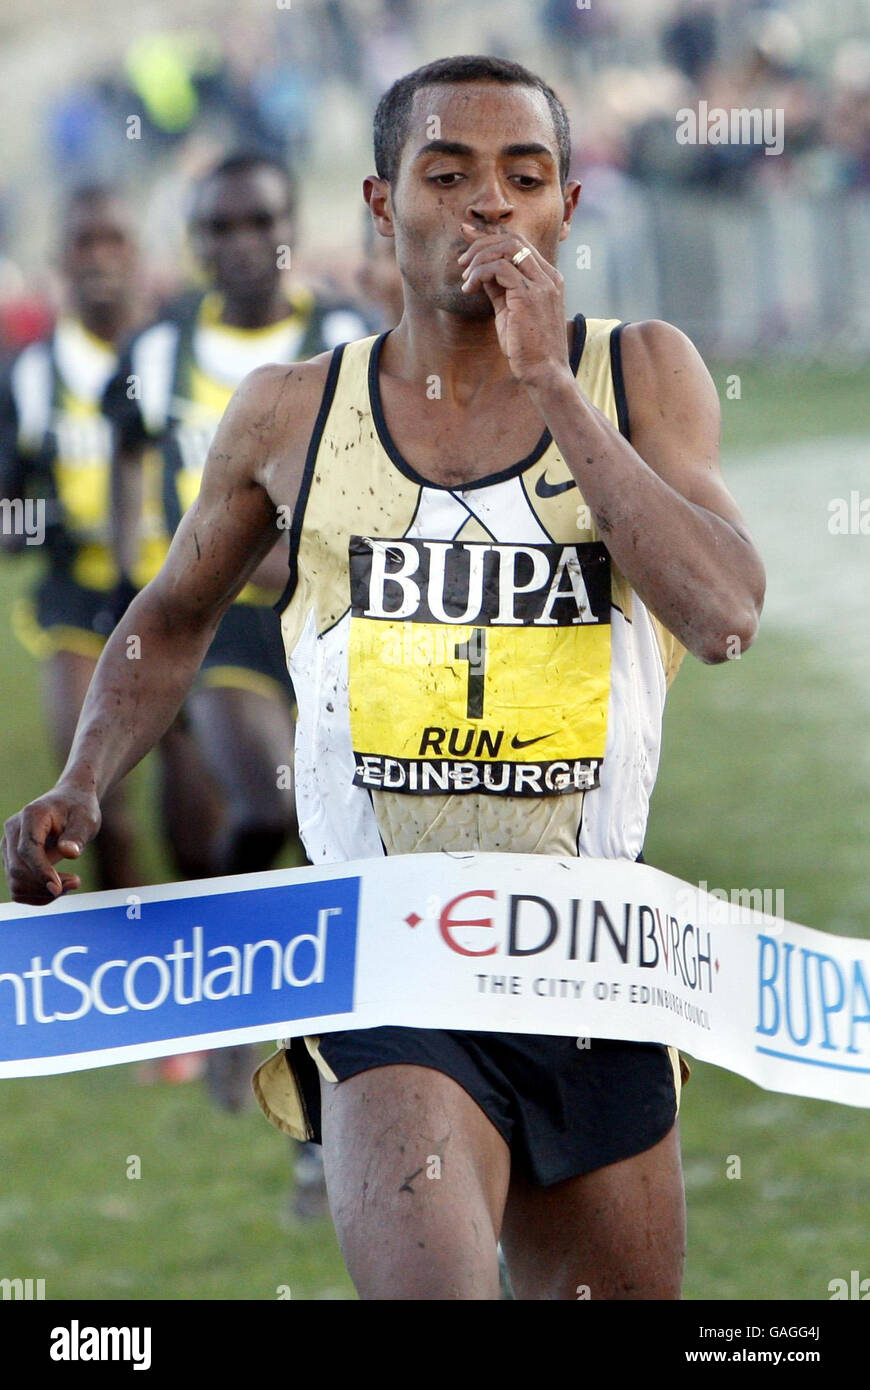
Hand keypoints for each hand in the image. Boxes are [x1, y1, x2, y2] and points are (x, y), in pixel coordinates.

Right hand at [3, 784, 100, 904]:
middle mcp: (13, 830)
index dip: (41, 871)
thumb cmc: (80, 809)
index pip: (27, 849)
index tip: (59, 888)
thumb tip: (70, 853)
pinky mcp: (12, 859)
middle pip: (18, 869)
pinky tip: (58, 887)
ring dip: (42, 893)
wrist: (71, 801)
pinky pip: (18, 887)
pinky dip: (37, 895)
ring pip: (15, 882)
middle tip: (76, 882)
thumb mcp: (86, 819)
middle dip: (45, 884)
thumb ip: (77, 836)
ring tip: (70, 883)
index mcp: (31, 816)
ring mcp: (9, 846)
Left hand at [457, 225, 570, 387]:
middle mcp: (548, 276)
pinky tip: (470, 288)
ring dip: (479, 259)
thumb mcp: (510, 311)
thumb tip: (481, 272)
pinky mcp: (529, 296)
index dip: (490, 238)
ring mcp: (541, 284)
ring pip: (506, 249)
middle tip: (462, 263)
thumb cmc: (528, 347)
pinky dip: (480, 273)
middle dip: (482, 245)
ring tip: (465, 279)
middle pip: (513, 240)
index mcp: (548, 277)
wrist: (544, 372)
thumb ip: (500, 289)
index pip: (519, 243)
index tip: (467, 239)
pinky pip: (499, 269)